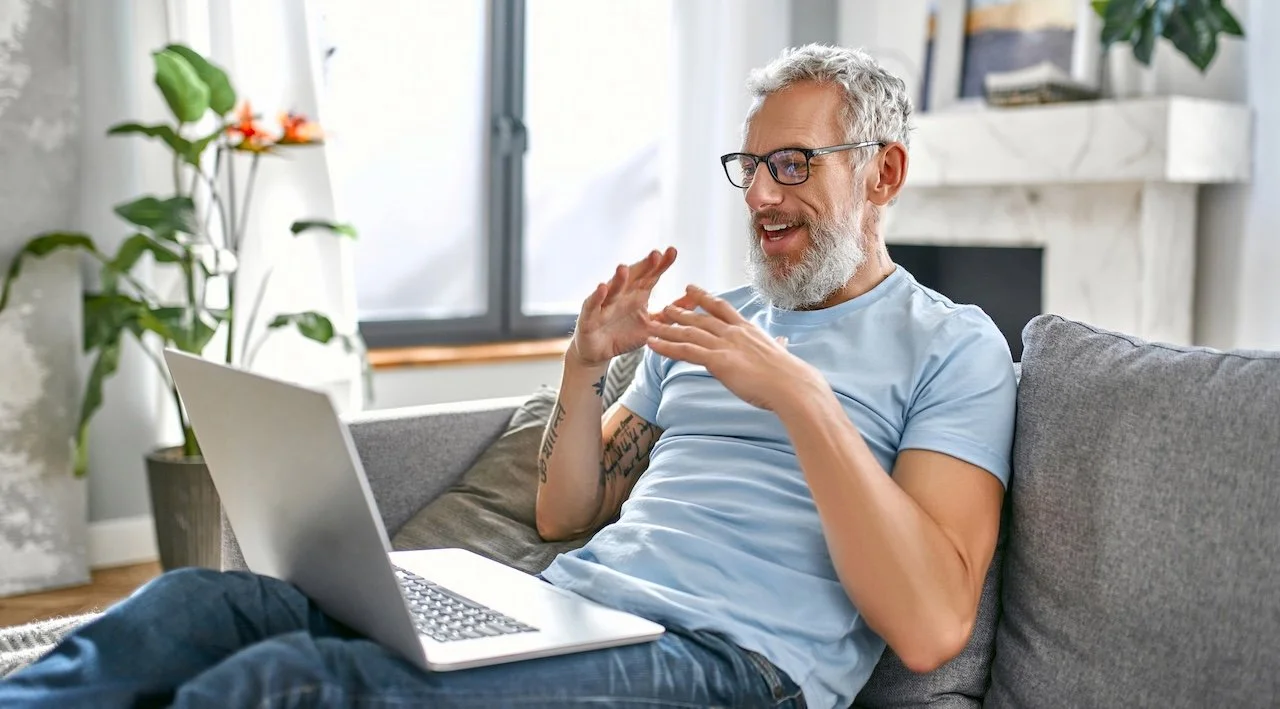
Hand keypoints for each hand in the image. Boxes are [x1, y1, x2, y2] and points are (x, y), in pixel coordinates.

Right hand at [569, 247, 685, 367]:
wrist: (599, 353)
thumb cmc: (624, 334)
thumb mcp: (652, 324)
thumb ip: (671, 313)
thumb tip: (695, 300)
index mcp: (637, 294)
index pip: (651, 275)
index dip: (661, 264)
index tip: (673, 251)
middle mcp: (622, 295)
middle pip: (633, 277)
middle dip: (643, 265)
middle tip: (656, 254)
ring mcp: (605, 304)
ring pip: (613, 288)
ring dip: (619, 278)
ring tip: (625, 268)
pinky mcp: (589, 316)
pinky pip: (593, 305)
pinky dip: (597, 296)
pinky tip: (602, 287)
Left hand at [645, 285, 822, 410]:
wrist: (790, 384)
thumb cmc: (789, 374)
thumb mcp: (781, 352)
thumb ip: (777, 345)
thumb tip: (783, 343)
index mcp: (747, 329)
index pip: (722, 308)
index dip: (704, 297)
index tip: (691, 289)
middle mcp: (733, 332)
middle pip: (701, 317)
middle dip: (681, 311)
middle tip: (666, 306)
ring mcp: (724, 345)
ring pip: (689, 332)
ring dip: (668, 327)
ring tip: (652, 323)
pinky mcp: (717, 361)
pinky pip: (686, 351)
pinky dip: (667, 346)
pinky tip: (652, 344)